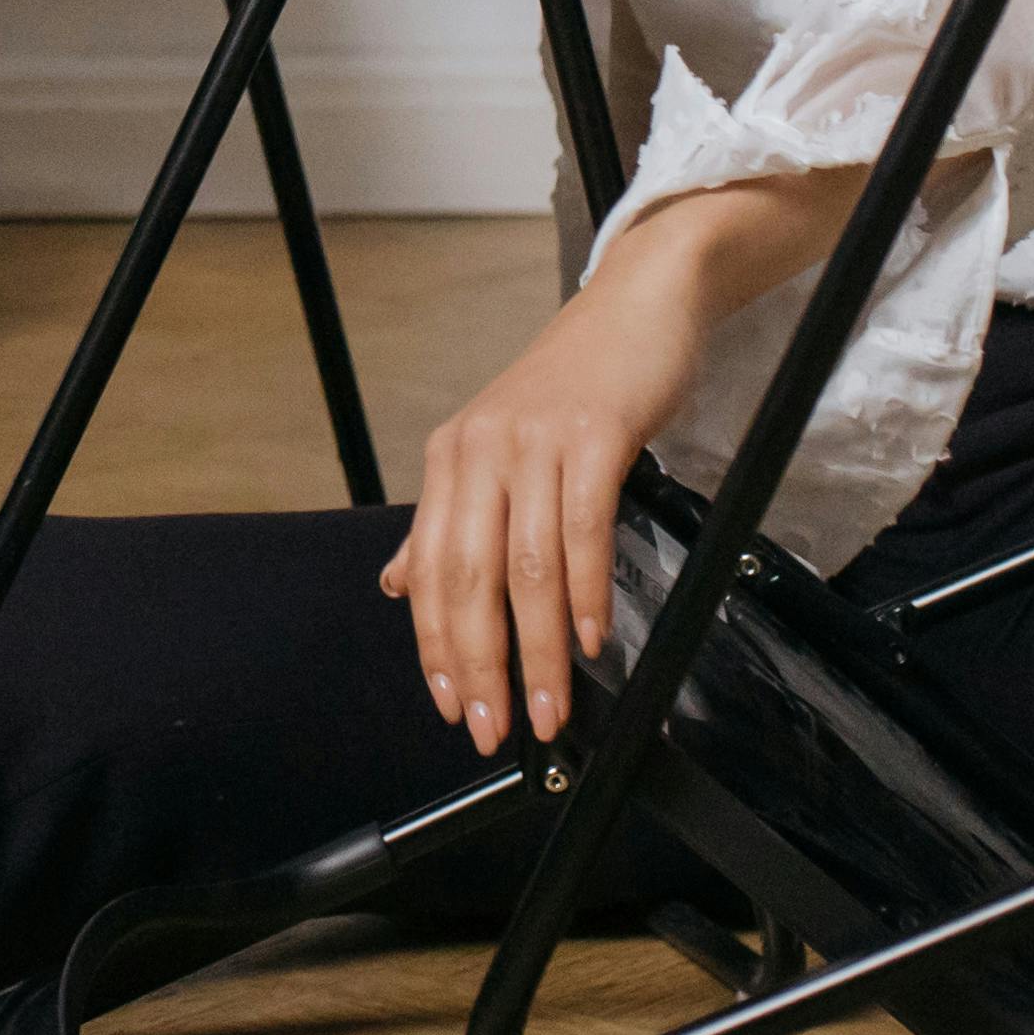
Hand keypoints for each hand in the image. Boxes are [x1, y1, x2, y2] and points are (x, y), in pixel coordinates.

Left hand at [380, 250, 706, 754]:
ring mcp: (535, 440)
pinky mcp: (593, 434)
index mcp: (450, 459)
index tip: (453, 708)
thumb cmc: (575, 388)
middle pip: (467, 578)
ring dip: (537, 649)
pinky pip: (582, 528)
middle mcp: (480, 449)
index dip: (436, 648)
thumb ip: (450, 522)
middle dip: (481, 665)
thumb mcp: (498, 450)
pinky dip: (585, 593)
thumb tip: (397, 584)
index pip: (428, 572)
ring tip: (550, 707)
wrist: (637, 306)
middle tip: (496, 728)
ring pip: (525, 566)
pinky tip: (589, 639)